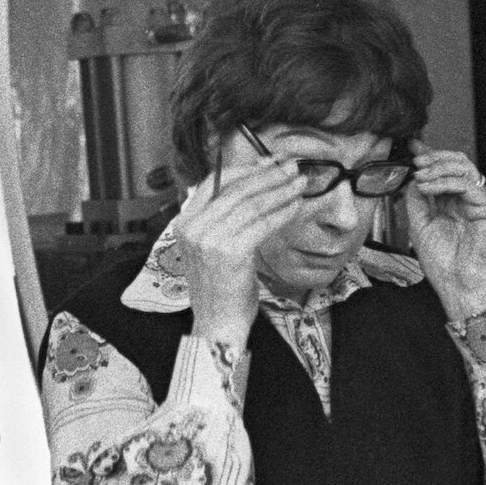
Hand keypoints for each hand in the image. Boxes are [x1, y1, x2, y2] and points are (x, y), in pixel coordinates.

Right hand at [178, 159, 310, 348]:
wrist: (218, 322)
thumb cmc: (221, 288)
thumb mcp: (212, 248)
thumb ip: (220, 221)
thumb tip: (248, 191)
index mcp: (184, 222)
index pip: (214, 183)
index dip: (245, 169)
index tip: (270, 162)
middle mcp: (193, 227)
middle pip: (236, 190)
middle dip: (269, 175)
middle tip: (292, 167)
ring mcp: (209, 239)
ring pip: (252, 205)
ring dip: (281, 191)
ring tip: (300, 183)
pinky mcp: (230, 251)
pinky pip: (262, 224)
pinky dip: (282, 213)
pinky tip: (297, 206)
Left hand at [406, 145, 485, 320]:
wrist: (460, 287)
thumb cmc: (445, 267)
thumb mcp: (419, 227)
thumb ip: (416, 201)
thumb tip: (413, 178)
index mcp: (451, 205)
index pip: (443, 172)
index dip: (430, 157)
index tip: (413, 149)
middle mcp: (465, 202)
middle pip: (457, 164)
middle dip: (434, 157)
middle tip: (417, 162)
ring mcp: (477, 205)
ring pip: (465, 169)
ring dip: (439, 167)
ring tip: (421, 176)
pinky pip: (468, 185)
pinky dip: (445, 181)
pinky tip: (428, 188)